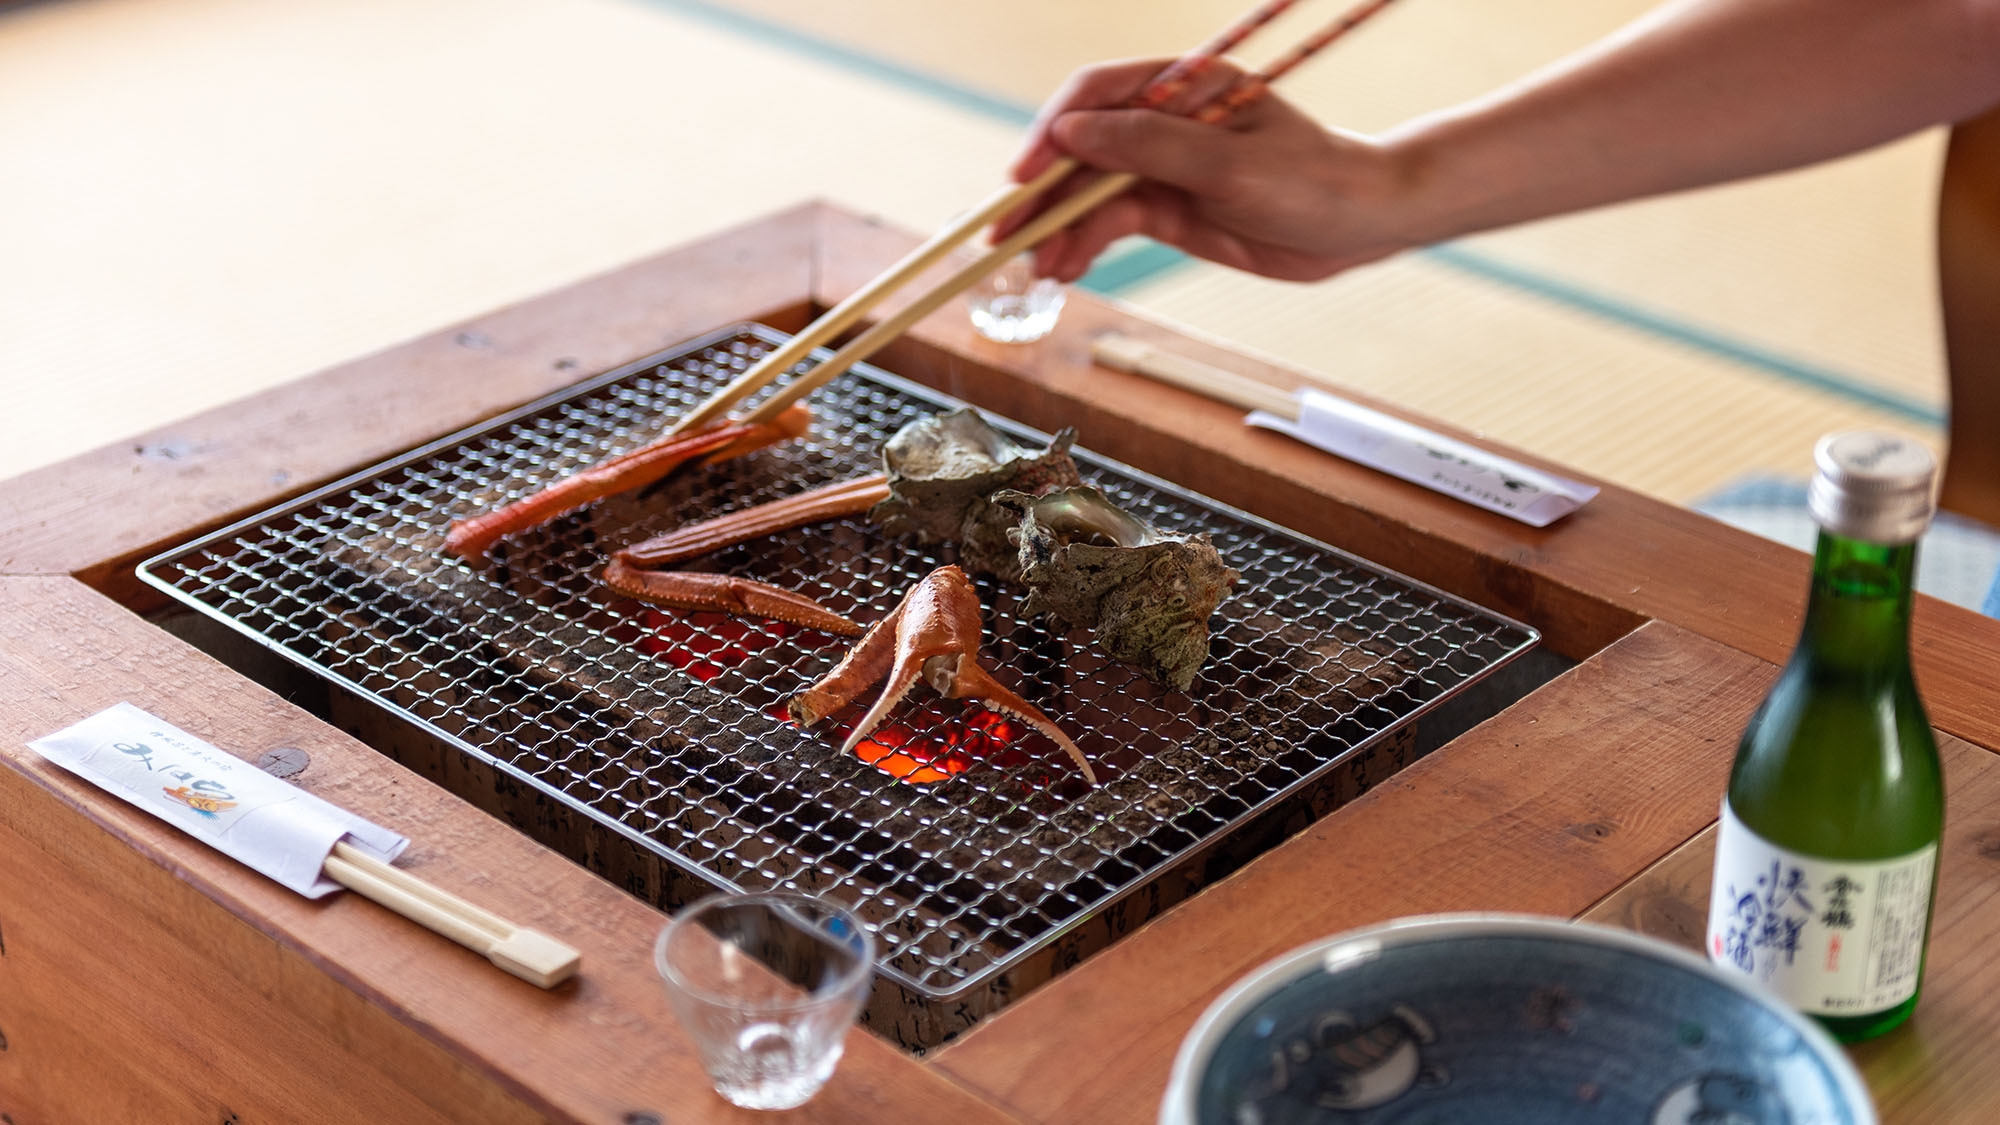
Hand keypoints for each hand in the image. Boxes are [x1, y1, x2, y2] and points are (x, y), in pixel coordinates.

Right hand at [993, 58, 1416, 282]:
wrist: (1360, 224)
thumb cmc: (1310, 179)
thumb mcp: (1227, 164)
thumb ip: (1148, 146)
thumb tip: (1072, 133)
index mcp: (1180, 85)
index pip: (1096, 95)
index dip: (1052, 132)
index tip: (1024, 176)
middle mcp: (1163, 121)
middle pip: (1081, 148)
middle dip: (1041, 192)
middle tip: (1004, 235)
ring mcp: (1163, 166)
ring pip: (1090, 193)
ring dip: (1058, 228)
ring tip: (1036, 267)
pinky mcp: (1168, 209)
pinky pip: (1110, 224)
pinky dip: (1084, 246)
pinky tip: (1064, 269)